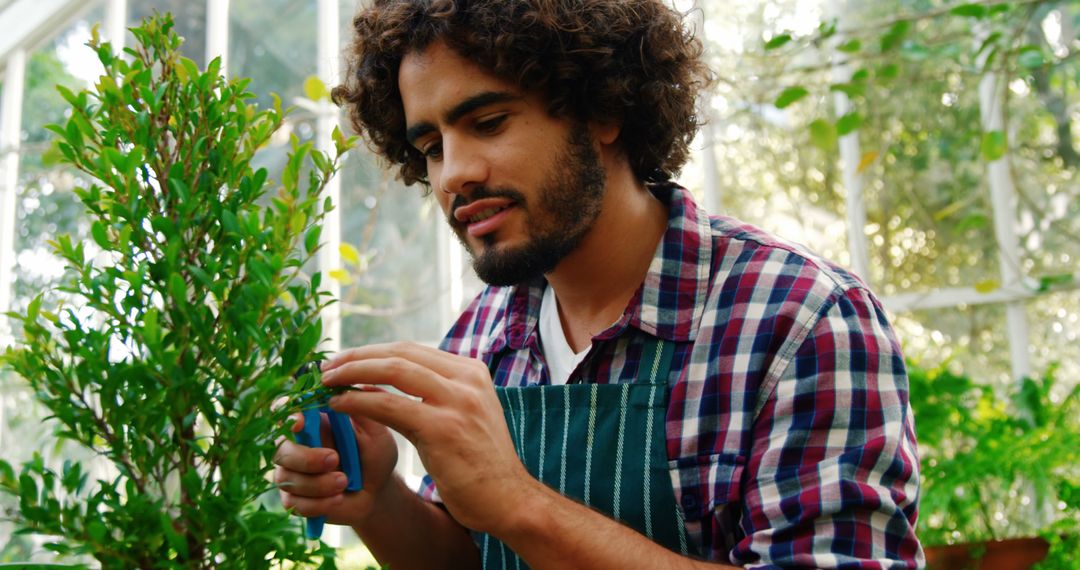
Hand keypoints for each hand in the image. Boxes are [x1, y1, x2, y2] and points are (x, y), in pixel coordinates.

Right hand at [273, 400, 399, 527]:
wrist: (379, 492)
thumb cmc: (375, 455)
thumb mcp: (376, 431)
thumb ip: (362, 409)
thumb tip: (344, 387)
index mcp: (312, 423)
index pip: (285, 411)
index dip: (286, 415)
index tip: (300, 422)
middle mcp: (296, 446)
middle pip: (281, 449)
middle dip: (306, 457)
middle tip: (334, 459)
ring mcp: (292, 474)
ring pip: (288, 478)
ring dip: (318, 482)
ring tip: (344, 482)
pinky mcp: (295, 500)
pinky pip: (295, 504)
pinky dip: (319, 503)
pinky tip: (337, 498)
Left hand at [321, 341, 534, 533]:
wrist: (509, 500)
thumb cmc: (481, 464)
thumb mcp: (465, 416)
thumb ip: (438, 395)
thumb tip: (394, 380)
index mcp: (472, 372)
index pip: (412, 349)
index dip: (373, 351)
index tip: (346, 360)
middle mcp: (467, 379)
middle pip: (400, 353)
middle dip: (358, 356)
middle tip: (327, 367)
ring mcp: (456, 401)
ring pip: (393, 371)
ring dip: (352, 373)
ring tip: (325, 383)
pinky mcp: (442, 428)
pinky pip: (388, 405)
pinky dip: (358, 401)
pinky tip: (339, 406)